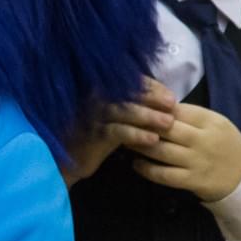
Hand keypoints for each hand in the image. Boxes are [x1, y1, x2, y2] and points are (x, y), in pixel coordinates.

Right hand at [60, 78, 176, 185]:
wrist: (68, 160)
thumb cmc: (94, 136)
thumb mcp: (112, 117)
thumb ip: (129, 105)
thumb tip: (161, 98)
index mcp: (100, 90)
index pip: (129, 81)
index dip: (151, 86)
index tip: (170, 95)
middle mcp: (94, 98)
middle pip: (127, 93)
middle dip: (152, 98)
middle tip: (172, 105)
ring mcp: (91, 115)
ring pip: (123, 111)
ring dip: (148, 116)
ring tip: (168, 123)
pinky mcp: (92, 135)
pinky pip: (117, 132)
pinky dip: (136, 134)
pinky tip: (152, 139)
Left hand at [126, 101, 240, 201]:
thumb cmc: (221, 142)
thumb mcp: (212, 122)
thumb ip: (188, 114)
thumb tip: (153, 103)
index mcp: (208, 120)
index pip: (174, 109)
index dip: (151, 108)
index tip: (132, 106)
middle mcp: (203, 140)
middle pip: (165, 128)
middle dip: (141, 124)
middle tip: (121, 122)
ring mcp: (197, 161)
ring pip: (161, 150)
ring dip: (139, 145)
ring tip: (125, 140)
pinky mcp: (192, 181)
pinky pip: (164, 174)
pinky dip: (146, 168)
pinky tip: (136, 163)